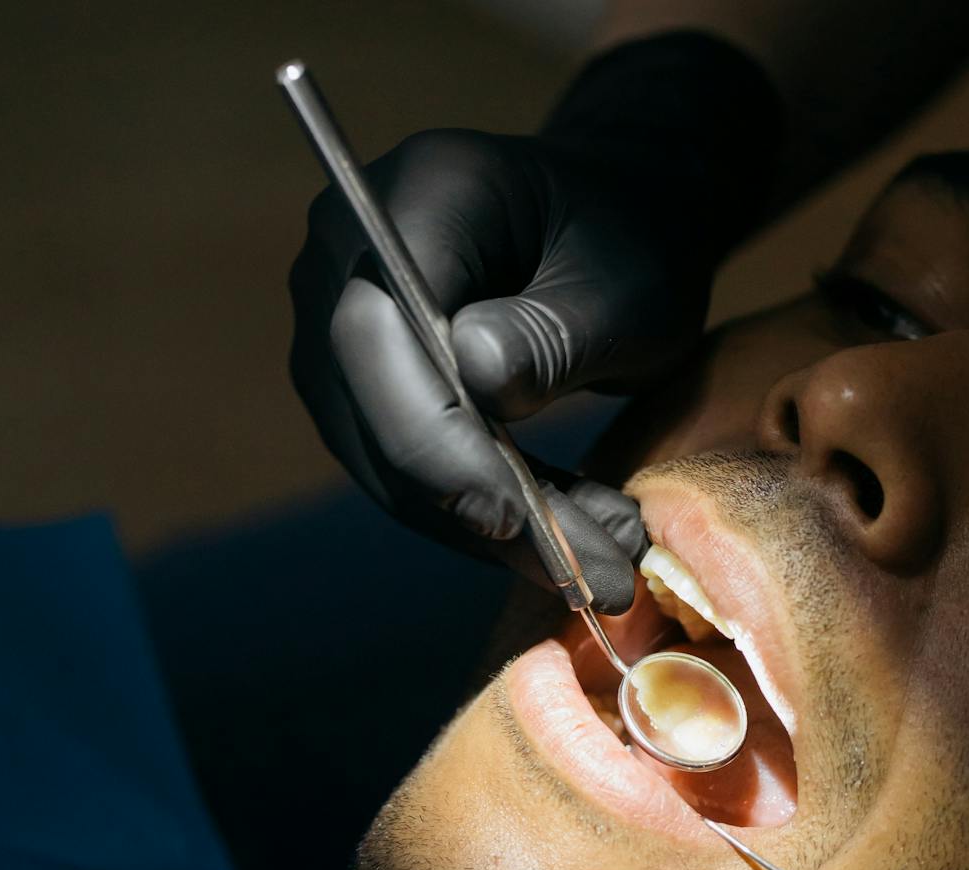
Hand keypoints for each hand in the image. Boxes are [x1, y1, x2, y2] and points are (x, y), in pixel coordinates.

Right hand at [288, 127, 711, 611]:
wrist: (614, 220)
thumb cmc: (630, 238)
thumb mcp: (625, 284)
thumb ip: (549, 331)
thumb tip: (474, 379)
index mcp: (413, 197)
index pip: (375, 333)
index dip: (433, 436)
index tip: (512, 515)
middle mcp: (344, 258)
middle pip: (374, 409)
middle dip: (477, 507)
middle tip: (590, 574)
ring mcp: (338, 329)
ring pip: (389, 461)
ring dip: (493, 531)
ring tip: (601, 567)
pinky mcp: (362, 390)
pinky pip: (407, 470)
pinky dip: (489, 517)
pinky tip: (571, 542)